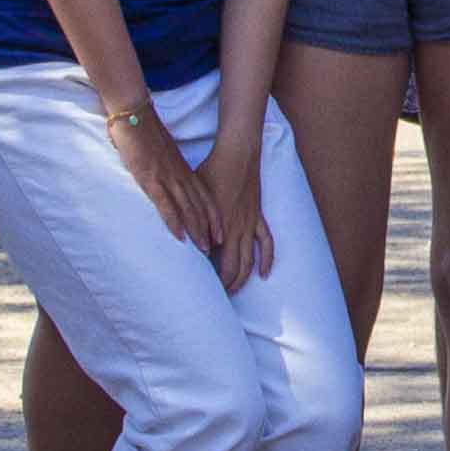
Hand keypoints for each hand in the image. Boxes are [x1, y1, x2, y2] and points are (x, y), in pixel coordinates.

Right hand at [105, 102, 220, 252]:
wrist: (135, 115)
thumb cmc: (145, 133)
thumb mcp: (164, 154)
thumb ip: (169, 168)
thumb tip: (169, 180)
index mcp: (183, 169)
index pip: (205, 196)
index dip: (214, 215)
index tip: (222, 232)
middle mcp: (180, 175)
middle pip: (200, 206)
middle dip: (210, 228)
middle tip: (218, 248)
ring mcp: (167, 178)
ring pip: (188, 209)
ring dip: (197, 230)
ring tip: (204, 248)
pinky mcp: (151, 179)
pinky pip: (166, 204)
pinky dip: (174, 221)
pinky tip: (180, 235)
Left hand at [202, 136, 269, 294]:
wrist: (238, 154)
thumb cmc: (212, 171)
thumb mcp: (194, 194)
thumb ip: (191, 217)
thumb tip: (182, 235)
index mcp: (220, 227)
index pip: (218, 264)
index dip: (212, 280)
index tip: (202, 289)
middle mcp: (237, 230)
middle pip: (235, 268)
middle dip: (226, 285)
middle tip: (216, 296)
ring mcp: (250, 224)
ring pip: (250, 260)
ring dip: (243, 278)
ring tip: (234, 290)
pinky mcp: (258, 217)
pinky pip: (266, 242)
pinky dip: (267, 259)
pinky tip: (264, 273)